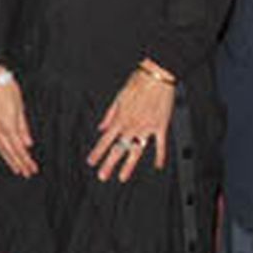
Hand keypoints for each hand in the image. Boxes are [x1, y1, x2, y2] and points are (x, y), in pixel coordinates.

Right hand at [0, 69, 37, 177]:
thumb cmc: (6, 88)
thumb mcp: (20, 107)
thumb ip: (23, 127)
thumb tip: (27, 143)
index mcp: (8, 125)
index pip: (18, 148)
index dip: (25, 160)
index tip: (32, 169)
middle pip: (9, 152)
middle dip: (18, 164)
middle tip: (26, 173)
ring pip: (0, 148)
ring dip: (9, 160)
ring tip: (16, 168)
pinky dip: (1, 150)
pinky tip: (5, 153)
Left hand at [87, 64, 174, 182]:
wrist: (156, 76)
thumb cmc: (137, 83)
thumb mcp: (118, 97)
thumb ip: (109, 115)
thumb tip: (102, 128)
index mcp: (120, 118)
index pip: (105, 140)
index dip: (97, 152)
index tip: (91, 162)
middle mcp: (131, 126)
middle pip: (118, 149)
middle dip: (108, 164)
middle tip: (102, 176)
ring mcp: (146, 128)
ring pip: (136, 151)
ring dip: (128, 165)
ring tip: (122, 177)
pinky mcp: (160, 126)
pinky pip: (160, 145)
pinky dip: (160, 156)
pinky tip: (158, 166)